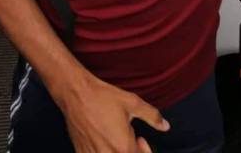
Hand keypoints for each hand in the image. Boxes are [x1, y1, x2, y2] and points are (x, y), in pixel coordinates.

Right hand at [54, 72, 169, 152]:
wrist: (76, 94)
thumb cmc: (102, 97)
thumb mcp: (133, 102)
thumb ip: (153, 116)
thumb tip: (165, 126)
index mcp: (123, 148)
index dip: (145, 151)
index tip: (140, 139)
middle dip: (132, 151)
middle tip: (130, 137)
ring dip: (117, 152)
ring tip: (115, 139)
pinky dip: (104, 152)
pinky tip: (103, 140)